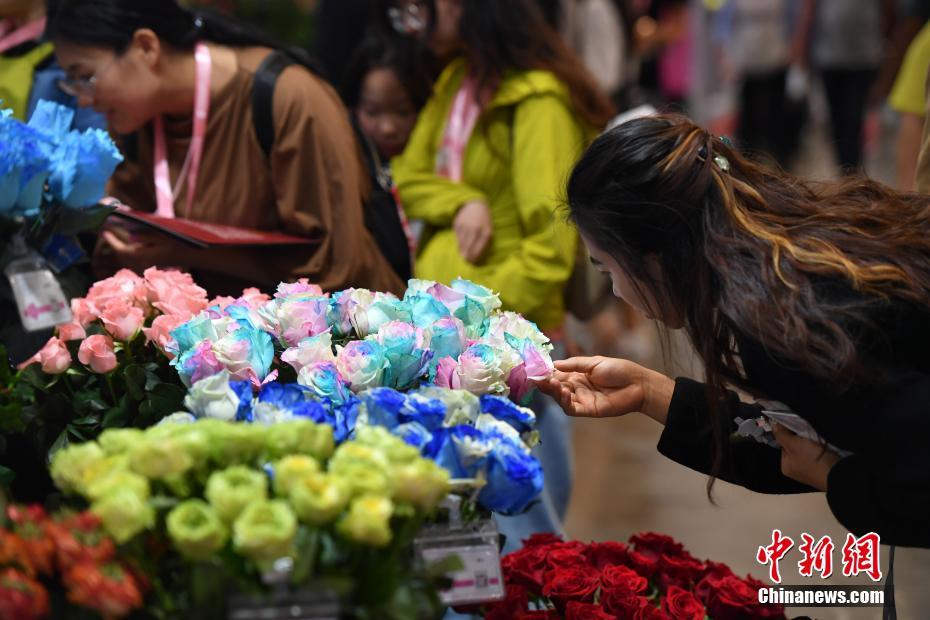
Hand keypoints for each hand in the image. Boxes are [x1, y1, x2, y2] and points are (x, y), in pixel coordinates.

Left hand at [98, 227, 194, 274]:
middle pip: (123, 255)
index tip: (103, 230)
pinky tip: (134, 245)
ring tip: (118, 238)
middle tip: (108, 232)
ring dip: (123, 248)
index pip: (121, 250)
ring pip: (129, 258)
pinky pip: (136, 260)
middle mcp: (143, 264)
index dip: (111, 240)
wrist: (195, 256)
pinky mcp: (153, 266)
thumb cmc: (181, 244)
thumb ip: (145, 236)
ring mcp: (148, 266)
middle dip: (115, 244)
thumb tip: (130, 235)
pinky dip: (131, 252)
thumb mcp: (163, 236)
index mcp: (144, 256)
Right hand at [453, 200, 491, 262]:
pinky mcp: (457, 224)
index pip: (478, 250)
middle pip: (468, 249)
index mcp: (486, 232)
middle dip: (466, 256)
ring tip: (463, 253)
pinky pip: (457, 237)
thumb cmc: (484, 221)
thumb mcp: (489, 231)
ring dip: (462, 250)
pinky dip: (459, 241)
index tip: (472, 262)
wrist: (475, 205)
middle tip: (466, 260)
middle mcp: (475, 229)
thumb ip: (485, 244)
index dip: (474, 258)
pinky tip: (461, 240)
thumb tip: (475, 258)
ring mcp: (465, 226)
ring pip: (461, 244)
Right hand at [536, 356, 673, 422]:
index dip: (546, 372)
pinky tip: (563, 392)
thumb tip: (553, 364)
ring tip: (551, 383)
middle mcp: (576, 387)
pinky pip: (571, 408)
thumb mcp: (594, 362)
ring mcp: (581, 399)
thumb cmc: (618, 369)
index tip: (535, 368)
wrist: (637, 384)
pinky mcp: (587, 410)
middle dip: (546, 382)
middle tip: (538, 378)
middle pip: (556, 387)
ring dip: (553, 391)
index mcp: (577, 374)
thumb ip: (574, 364)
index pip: (557, 374)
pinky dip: (564, 402)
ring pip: (560, 398)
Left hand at [772, 423, 841, 490]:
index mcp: (785, 467)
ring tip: (817, 436)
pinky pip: (819, 454)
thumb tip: (773, 425)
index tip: (796, 427)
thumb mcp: (793, 444)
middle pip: (796, 447)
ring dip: (812, 442)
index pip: (783, 445)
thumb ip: (782, 435)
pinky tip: (824, 443)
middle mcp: (796, 470)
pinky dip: (821, 447)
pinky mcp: (823, 468)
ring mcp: (811, 470)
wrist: (839, 472)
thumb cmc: (811, 459)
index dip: (789, 435)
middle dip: (801, 438)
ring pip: (808, 449)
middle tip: (808, 432)